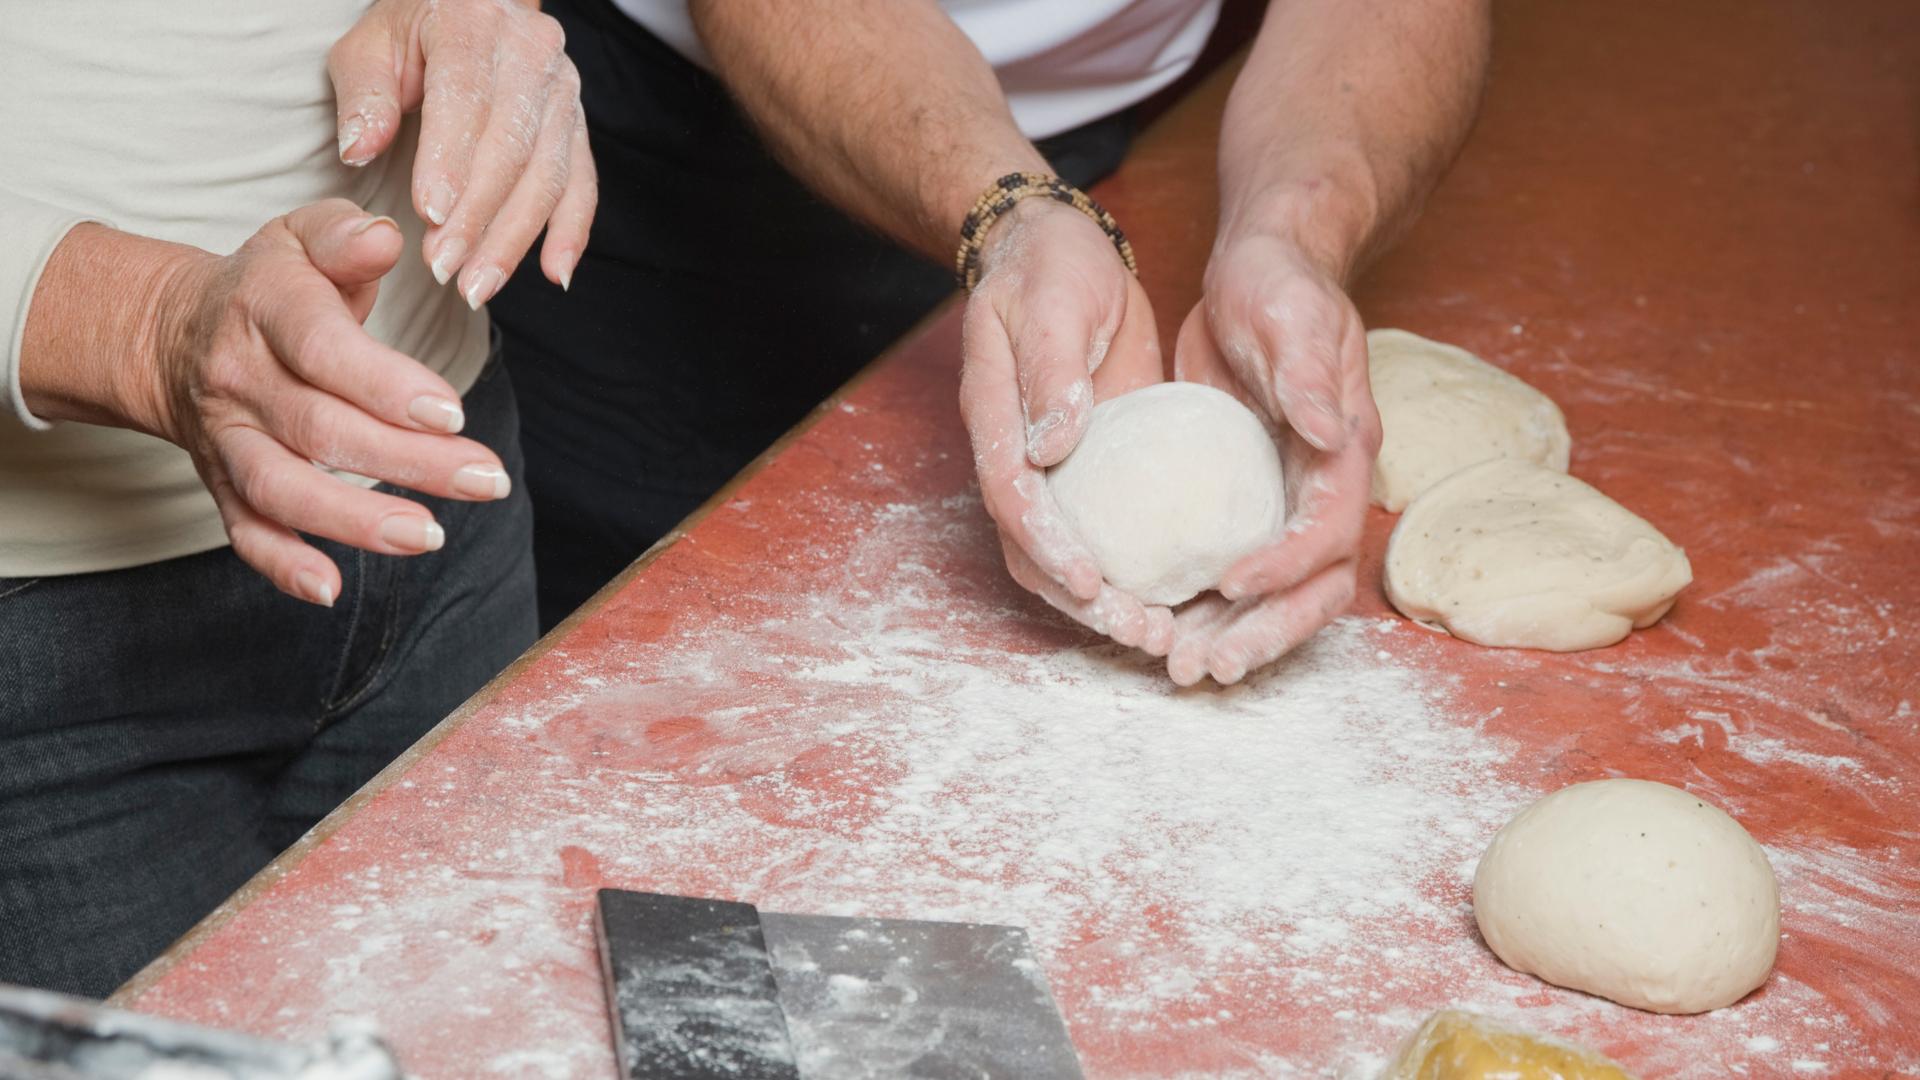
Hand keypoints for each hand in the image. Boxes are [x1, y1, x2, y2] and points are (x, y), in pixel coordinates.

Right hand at [122, 201, 511, 605]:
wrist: (176, 331)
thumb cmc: (272, 284)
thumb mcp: (303, 238)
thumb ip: (347, 237)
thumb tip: (385, 239)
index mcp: (266, 310)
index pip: (323, 350)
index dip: (385, 385)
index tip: (451, 414)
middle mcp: (241, 378)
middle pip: (320, 428)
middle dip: (407, 461)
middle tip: (484, 479)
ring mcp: (228, 438)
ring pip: (281, 487)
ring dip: (353, 520)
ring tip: (428, 536)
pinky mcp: (222, 483)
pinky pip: (244, 530)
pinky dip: (281, 564)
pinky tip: (329, 589)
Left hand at [328, 0, 596, 305]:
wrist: (469, 10)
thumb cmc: (412, 33)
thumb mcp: (370, 46)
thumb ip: (364, 95)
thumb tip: (359, 150)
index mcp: (474, 21)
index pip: (467, 99)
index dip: (451, 162)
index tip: (429, 216)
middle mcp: (531, 51)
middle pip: (512, 146)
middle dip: (478, 216)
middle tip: (444, 268)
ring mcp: (563, 89)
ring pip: (548, 174)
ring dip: (513, 238)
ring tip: (477, 286)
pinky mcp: (578, 124)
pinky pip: (582, 185)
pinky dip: (571, 233)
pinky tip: (555, 274)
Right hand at [960, 199, 1174, 654]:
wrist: (1055, 247)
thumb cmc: (1048, 266)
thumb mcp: (1052, 301)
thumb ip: (1050, 371)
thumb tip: (1052, 447)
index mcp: (995, 415)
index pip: (1011, 496)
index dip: (1047, 544)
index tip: (1090, 581)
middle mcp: (1017, 453)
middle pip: (1031, 551)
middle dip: (1082, 601)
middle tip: (1145, 631)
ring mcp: (1052, 467)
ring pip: (1063, 555)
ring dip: (1107, 603)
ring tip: (1164, 633)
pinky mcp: (1091, 467)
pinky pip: (1104, 534)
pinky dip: (1133, 571)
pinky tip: (1181, 594)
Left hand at [1165, 233, 1381, 684]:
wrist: (1261, 272)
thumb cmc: (1280, 286)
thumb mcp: (1292, 317)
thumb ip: (1308, 374)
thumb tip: (1324, 429)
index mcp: (1344, 450)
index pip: (1329, 531)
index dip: (1285, 568)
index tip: (1229, 586)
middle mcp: (1322, 488)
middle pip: (1314, 589)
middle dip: (1265, 634)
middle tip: (1205, 666)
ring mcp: (1286, 500)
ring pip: (1277, 595)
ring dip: (1234, 638)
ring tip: (1180, 667)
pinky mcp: (1245, 501)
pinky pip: (1235, 570)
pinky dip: (1206, 609)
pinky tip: (1161, 627)